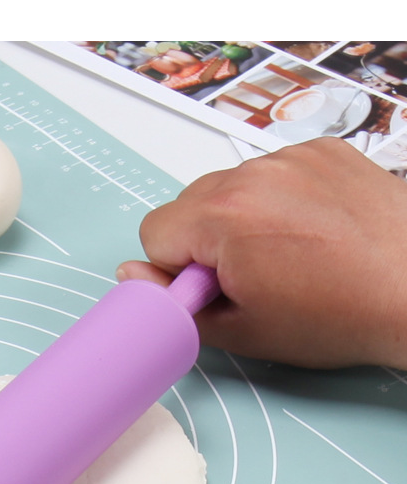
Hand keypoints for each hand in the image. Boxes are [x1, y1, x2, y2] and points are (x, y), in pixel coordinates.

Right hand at [117, 140, 406, 368]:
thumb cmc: (347, 314)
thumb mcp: (247, 332)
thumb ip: (178, 305)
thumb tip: (135, 279)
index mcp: (223, 216)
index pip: (155, 232)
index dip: (177, 271)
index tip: (212, 290)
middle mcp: (254, 174)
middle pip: (192, 203)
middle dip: (209, 241)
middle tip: (256, 279)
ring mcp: (293, 157)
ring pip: (236, 186)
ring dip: (247, 217)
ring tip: (294, 257)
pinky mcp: (326, 151)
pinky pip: (280, 171)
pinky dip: (288, 198)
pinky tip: (318, 232)